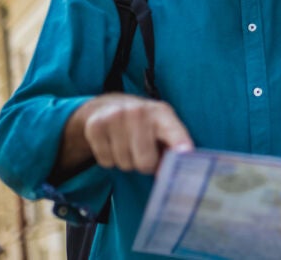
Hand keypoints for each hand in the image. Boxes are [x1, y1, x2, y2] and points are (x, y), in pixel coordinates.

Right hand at [56, 93, 193, 177]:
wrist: (109, 105)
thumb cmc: (143, 124)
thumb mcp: (162, 129)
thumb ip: (172, 150)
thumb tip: (173, 175)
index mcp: (162, 113)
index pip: (173, 131)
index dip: (180, 143)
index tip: (185, 153)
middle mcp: (139, 111)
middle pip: (145, 162)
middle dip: (145, 165)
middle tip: (143, 153)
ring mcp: (115, 117)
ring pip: (124, 164)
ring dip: (126, 162)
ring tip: (127, 145)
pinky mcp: (95, 126)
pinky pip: (106, 162)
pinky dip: (109, 159)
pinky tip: (112, 143)